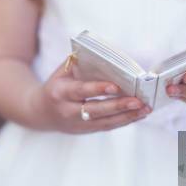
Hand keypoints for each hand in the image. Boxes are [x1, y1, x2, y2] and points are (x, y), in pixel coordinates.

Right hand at [31, 61, 151, 133]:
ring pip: (105, 122)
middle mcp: (68, 111)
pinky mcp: (87, 131)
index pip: (81, 91)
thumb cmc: (56, 86)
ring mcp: (78, 124)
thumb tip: (104, 54)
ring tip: (145, 108)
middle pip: (96, 110)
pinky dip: (125, 120)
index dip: (98, 89)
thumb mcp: (61, 72)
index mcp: (60, 93)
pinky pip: (108, 126)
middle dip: (119, 106)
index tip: (116, 87)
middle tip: (138, 101)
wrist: (40, 113)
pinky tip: (139, 114)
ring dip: (127, 116)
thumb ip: (80, 62)